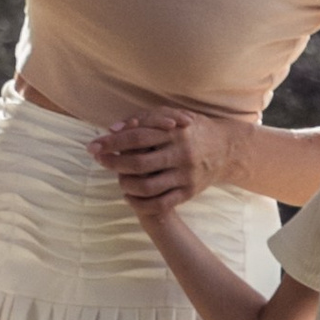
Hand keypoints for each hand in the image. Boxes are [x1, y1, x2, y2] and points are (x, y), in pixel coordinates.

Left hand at [96, 109, 237, 213]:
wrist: (226, 149)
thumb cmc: (190, 129)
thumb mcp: (171, 116)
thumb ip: (143, 119)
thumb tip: (113, 129)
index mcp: (175, 132)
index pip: (137, 136)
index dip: (112, 142)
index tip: (93, 146)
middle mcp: (181, 154)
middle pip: (139, 163)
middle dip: (114, 163)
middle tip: (100, 160)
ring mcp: (185, 176)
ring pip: (148, 187)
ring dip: (125, 184)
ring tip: (118, 179)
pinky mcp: (188, 192)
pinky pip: (160, 204)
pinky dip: (140, 203)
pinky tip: (129, 196)